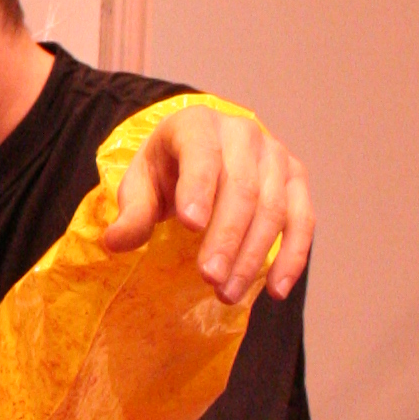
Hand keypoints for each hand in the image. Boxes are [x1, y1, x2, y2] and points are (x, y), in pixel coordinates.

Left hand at [103, 104, 312, 305]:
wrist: (203, 152)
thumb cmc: (167, 170)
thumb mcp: (140, 184)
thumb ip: (132, 212)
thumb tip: (116, 242)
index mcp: (198, 125)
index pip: (202, 155)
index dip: (198, 189)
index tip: (190, 226)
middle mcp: (243, 134)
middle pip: (242, 188)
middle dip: (226, 237)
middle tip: (209, 278)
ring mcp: (276, 155)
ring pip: (273, 208)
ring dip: (253, 255)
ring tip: (227, 294)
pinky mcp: (295, 180)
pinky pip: (302, 219)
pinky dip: (292, 257)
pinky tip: (275, 290)